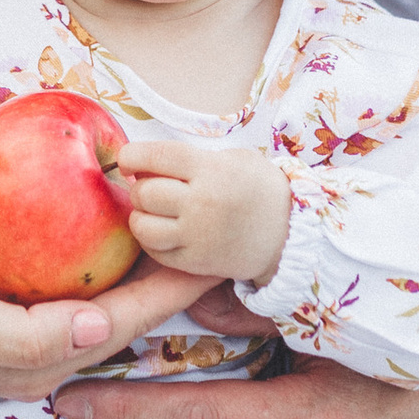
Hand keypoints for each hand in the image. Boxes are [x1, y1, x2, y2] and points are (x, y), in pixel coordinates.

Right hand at [0, 243, 199, 411]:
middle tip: (214, 243)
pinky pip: (76, 288)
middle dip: (172, 285)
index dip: (174, 294)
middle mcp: (47, 353)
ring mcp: (33, 336)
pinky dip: (104, 263)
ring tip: (181, 239)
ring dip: (145, 274)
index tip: (216, 262)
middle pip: (128, 315)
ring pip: (108, 302)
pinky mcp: (16, 314)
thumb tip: (99, 323)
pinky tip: (114, 235)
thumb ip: (31, 334)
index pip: (127, 324)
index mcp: (43, 361)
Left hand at [113, 130, 288, 290]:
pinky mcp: (196, 262)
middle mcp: (202, 202)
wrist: (289, 235)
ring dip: (140, 216)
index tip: (128, 160)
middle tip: (149, 188)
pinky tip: (162, 232)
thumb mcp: (235, 158)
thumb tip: (146, 163)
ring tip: (153, 212)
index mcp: (211, 169)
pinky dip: (151, 240)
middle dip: (139, 188)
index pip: (155, 156)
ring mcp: (198, 235)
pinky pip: (156, 251)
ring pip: (143, 225)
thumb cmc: (259, 190)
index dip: (132, 155)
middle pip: (145, 192)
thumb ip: (193, 157)